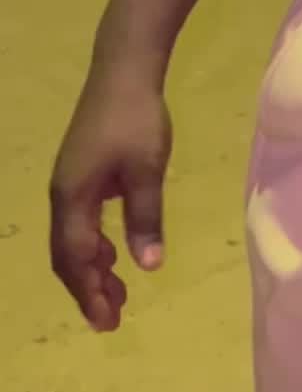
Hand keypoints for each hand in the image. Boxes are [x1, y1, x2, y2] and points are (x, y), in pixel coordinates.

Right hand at [49, 67, 171, 330]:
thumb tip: (148, 267)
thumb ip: (145, 218)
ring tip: (118, 293)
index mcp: (73, 197)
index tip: (108, 321)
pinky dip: (93, 245)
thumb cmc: (136, 119)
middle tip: (112, 320)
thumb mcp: (146, 170)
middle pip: (66, 255)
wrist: (124, 70)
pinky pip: (79, 222)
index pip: (75, 258)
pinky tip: (114, 252)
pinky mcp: (80, 173)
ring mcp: (69, 183)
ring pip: (72, 240)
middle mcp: (63, 195)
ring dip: (91, 269)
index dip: (89, 292)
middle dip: (86, 289)